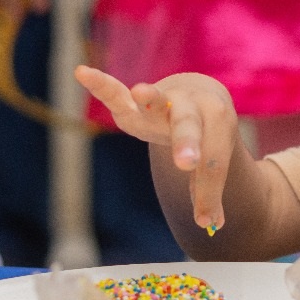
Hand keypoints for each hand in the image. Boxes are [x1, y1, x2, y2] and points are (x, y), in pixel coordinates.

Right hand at [74, 65, 236, 229]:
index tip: (208, 220)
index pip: (212, 163)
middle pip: (190, 127)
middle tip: (187, 163)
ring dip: (149, 99)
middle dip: (188, 144)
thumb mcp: (210, 159)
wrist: (200, 94)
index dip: (209, 194)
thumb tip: (212, 227)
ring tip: (141, 92)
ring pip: (156, 102)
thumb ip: (208, 190)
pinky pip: (114, 92)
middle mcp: (192, 107)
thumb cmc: (206, 135)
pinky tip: (82, 72)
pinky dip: (100, 84)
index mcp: (218, 124)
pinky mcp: (133, 101)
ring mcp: (162, 101)